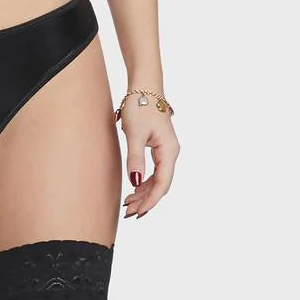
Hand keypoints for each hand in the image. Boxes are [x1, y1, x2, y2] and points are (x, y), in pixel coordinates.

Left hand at [120, 101, 179, 218]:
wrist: (144, 86)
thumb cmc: (140, 106)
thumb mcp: (134, 134)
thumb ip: (135, 159)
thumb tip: (135, 183)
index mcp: (169, 151)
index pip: (162, 183)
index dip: (151, 200)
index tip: (138, 212)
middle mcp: (170, 153)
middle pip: (160, 184)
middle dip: (145, 200)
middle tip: (129, 213)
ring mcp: (165, 150)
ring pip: (157, 178)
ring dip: (143, 192)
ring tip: (128, 204)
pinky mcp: (158, 146)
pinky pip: (154, 170)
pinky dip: (143, 180)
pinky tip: (133, 188)